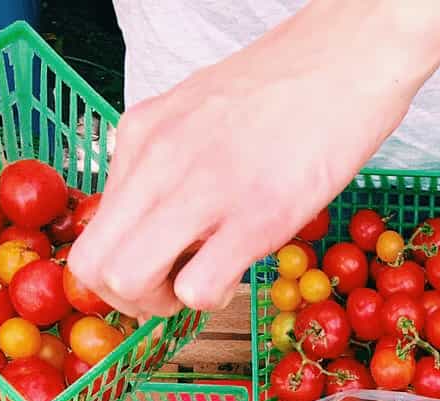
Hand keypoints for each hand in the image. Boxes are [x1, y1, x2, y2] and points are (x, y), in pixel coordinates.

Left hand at [68, 0, 439, 320]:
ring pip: (130, 280)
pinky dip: (214, 299)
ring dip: (165, 305)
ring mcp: (203, 188)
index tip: (159, 270)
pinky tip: (241, 271)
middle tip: (175, 290)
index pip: (90, 233)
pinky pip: (197, 289)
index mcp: (140, 135)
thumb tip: (158, 220)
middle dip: (132, 301)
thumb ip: (166, 163)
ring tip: (207, 281)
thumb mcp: (197, 114)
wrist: (349, 56)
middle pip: (94, 268)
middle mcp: (157, 159)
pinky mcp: (254, 216)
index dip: (119, 273)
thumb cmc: (285, 91)